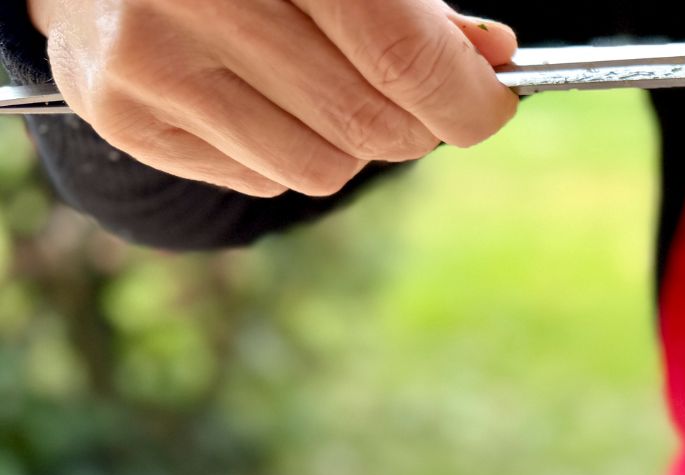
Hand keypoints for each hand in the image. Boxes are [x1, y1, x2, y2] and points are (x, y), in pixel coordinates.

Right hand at [29, 0, 518, 197]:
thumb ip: (415, 8)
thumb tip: (492, 59)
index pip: (401, 56)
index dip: (465, 96)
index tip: (490, 101)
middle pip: (368, 124)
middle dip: (417, 124)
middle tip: (417, 97)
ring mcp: (148, 60)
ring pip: (320, 167)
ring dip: (350, 143)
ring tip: (324, 85)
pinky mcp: (122, 115)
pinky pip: (260, 178)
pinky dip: (285, 150)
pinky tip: (256, 93)